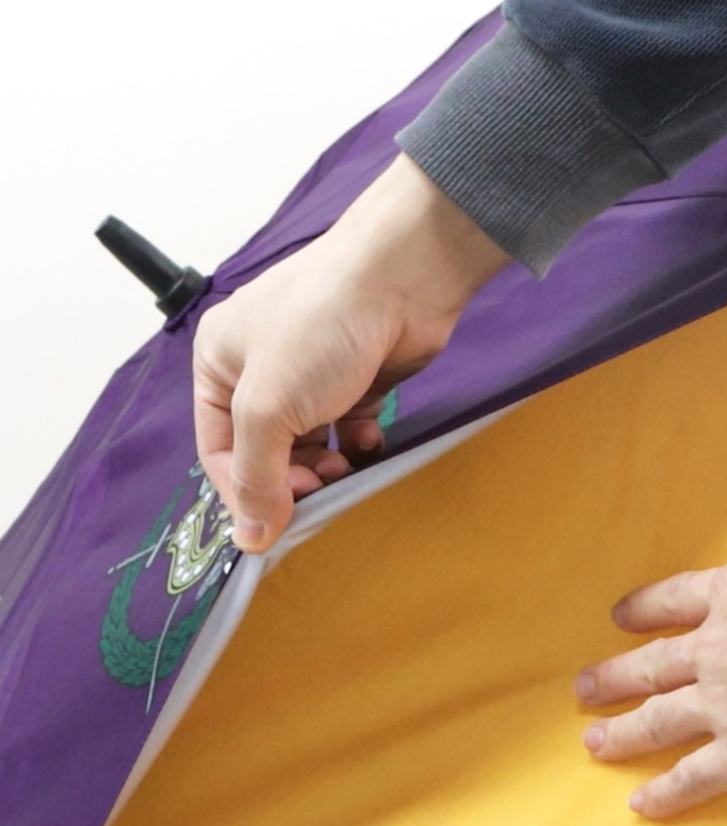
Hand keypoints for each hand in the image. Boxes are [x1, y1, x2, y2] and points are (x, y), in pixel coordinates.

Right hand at [193, 153, 510, 552]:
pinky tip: (369, 441)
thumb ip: (256, 476)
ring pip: (309, 444)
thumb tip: (249, 541)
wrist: (402, 278)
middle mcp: (261, 370)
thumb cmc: (319, 330)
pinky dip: (356, 443)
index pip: (219, 450)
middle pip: (266, 451)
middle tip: (319, 487)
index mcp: (220, 365)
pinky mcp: (358, 379)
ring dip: (324, 466)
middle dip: (290, 478)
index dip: (244, 491)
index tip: (276, 522)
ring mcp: (313, 374)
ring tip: (342, 466)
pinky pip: (348, 428)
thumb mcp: (268, 405)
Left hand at [575, 494, 726, 817]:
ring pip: (659, 719)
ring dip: (624, 732)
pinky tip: (639, 804)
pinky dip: (667, 793)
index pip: (673, 600)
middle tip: (582, 689)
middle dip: (614, 677)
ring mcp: (721, 704)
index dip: (644, 608)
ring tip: (594, 742)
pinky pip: (696, 777)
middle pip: (651, 665)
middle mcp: (712, 652)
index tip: (618, 616)